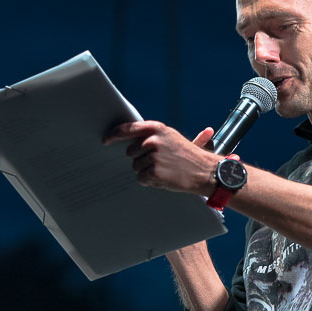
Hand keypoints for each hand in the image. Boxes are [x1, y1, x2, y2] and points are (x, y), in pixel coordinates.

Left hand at [103, 121, 219, 194]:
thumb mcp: (173, 138)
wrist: (205, 171)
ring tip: (165, 170)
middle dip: (140, 159)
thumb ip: (153, 135)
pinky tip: (164, 178)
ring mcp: (153, 156)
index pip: (128, 129)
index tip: (105, 140)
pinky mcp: (154, 172)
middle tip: (159, 162)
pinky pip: (141, 179)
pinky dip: (150, 181)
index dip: (114, 134)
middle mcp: (153, 140)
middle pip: (131, 152)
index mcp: (157, 128)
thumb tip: (131, 137)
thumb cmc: (189, 155)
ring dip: (147, 171)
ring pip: (136, 167)